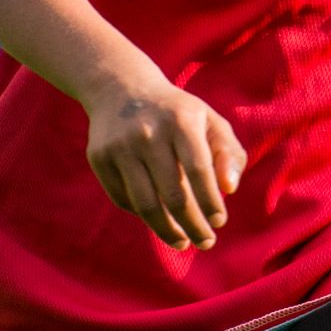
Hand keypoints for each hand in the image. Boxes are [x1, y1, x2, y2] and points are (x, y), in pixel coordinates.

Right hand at [85, 71, 248, 248]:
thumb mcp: (209, 121)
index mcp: (181, 120)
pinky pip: (123, 200)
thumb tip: (230, 189)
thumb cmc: (177, 113)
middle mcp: (148, 132)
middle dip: (193, 225)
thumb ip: (229, 153)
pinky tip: (157, 217)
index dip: (211, 202)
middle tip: (206, 242)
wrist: (121, 88)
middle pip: (173, 195)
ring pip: (145, 205)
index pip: (199, 171)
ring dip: (167, 231)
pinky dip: (142, 215)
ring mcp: (120, 146)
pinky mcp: (99, 157)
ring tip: (183, 241)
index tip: (219, 222)